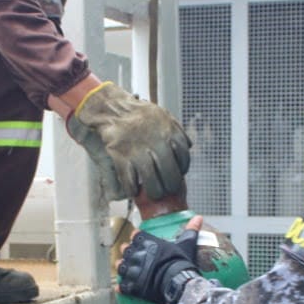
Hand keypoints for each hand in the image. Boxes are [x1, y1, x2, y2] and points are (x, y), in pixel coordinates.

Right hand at [67, 82, 191, 201]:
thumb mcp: (164, 116)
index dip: (183, 169)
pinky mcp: (121, 155)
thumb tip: (189, 146)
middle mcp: (156, 142)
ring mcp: (138, 150)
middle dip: (170, 186)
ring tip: (153, 194)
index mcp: (169, 132)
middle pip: (169, 172)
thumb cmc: (140, 115)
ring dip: (154, 191)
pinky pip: (129, 178)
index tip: (179, 174)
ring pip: (151, 179)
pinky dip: (132, 188)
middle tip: (167, 190)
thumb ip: (177, 131)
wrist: (113, 109)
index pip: (183, 157)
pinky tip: (134, 191)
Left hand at [117, 218, 203, 303]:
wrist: (175, 281)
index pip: (135, 235)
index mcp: (146, 242)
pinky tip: (123, 287)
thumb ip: (190, 230)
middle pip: (125, 250)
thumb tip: (198, 218)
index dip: (137, 238)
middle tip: (135, 257)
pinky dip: (122, 287)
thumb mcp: (186, 244)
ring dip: (124, 267)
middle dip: (129, 252)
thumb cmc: (179, 262)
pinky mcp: (131, 285)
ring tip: (128, 271)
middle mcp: (135, 253)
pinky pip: (122, 286)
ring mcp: (131, 270)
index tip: (140, 241)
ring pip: (121, 266)